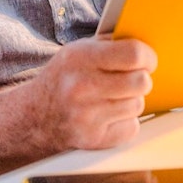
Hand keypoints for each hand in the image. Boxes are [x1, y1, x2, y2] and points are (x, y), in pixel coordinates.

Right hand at [24, 36, 156, 151]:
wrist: (34, 117)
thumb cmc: (63, 79)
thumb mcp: (78, 51)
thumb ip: (110, 44)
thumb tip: (144, 42)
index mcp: (79, 59)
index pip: (133, 55)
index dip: (147, 56)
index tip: (147, 60)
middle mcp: (82, 87)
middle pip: (141, 82)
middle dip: (140, 79)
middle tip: (131, 78)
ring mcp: (87, 116)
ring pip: (138, 105)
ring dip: (131, 100)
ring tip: (113, 97)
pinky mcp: (95, 139)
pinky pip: (131, 127)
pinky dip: (125, 121)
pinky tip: (109, 115)